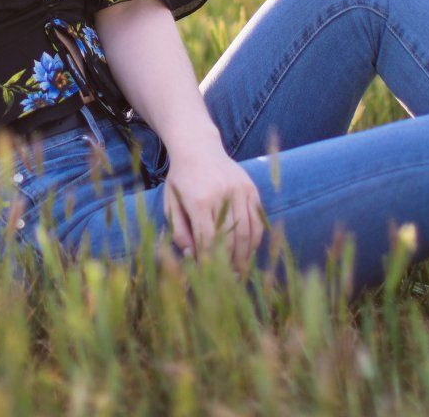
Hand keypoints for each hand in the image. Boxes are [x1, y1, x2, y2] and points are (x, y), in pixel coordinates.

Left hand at [161, 148, 265, 274]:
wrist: (198, 146)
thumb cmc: (180, 179)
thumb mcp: (170, 203)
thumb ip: (179, 231)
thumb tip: (191, 255)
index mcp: (199, 199)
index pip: (208, 239)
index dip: (209, 261)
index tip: (207, 275)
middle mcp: (222, 194)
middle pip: (231, 238)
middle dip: (230, 264)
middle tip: (228, 281)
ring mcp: (240, 190)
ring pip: (248, 231)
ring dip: (245, 255)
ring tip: (240, 271)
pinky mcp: (251, 188)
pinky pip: (258, 219)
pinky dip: (256, 239)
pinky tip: (249, 252)